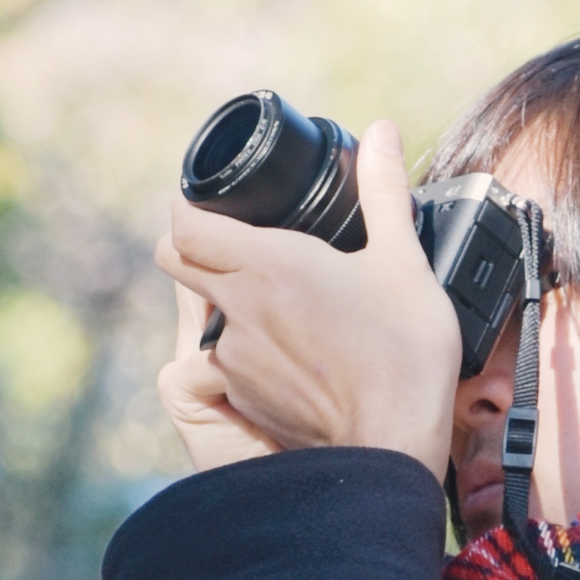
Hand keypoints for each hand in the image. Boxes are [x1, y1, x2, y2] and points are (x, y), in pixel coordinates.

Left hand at [153, 121, 461, 477]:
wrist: (391, 446)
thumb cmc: (403, 355)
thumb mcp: (404, 262)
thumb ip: (385, 191)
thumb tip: (383, 133)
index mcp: (267, 265)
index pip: (183, 224)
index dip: (187, 208)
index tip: (208, 203)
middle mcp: (238, 308)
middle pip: (175, 261)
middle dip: (193, 245)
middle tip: (236, 242)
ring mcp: (234, 356)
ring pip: (206, 312)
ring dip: (230, 302)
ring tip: (284, 304)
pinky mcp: (240, 394)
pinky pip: (227, 358)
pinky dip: (249, 348)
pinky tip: (296, 352)